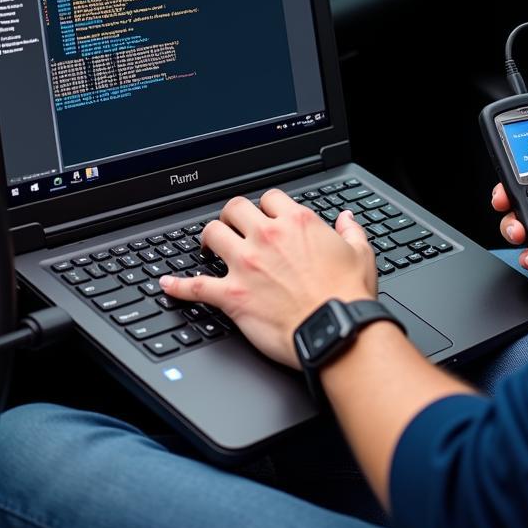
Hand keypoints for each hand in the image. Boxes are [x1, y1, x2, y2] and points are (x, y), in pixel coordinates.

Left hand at [159, 189, 377, 367]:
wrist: (337, 330)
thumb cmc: (348, 296)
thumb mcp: (360, 253)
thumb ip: (350, 231)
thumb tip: (346, 220)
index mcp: (297, 223)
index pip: (270, 198)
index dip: (266, 207)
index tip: (266, 217)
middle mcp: (267, 237)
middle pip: (234, 209)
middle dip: (232, 216)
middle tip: (233, 228)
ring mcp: (246, 265)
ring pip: (212, 234)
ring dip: (209, 239)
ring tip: (209, 247)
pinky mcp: (232, 295)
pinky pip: (195, 286)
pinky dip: (178, 285)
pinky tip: (167, 283)